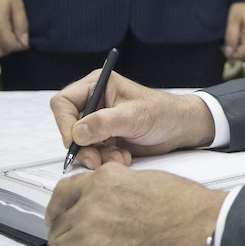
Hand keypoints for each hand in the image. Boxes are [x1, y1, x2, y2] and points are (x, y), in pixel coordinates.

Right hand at [0, 0, 28, 57]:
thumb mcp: (17, 5)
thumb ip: (22, 24)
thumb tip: (24, 41)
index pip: (11, 46)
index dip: (21, 45)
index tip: (25, 40)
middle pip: (0, 52)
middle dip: (11, 48)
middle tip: (17, 39)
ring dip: (0, 48)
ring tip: (7, 37)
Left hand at [45, 163, 225, 245]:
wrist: (198, 228)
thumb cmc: (185, 206)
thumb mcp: (146, 178)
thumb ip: (119, 186)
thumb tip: (114, 199)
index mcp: (103, 180)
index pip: (62, 192)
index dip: (58, 208)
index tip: (59, 216)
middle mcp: (90, 202)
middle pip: (59, 222)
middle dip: (64, 234)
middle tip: (73, 243)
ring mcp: (86, 231)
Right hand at [50, 71, 214, 168]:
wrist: (180, 128)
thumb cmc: (163, 112)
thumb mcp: (133, 116)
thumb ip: (104, 123)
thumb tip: (77, 132)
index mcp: (98, 85)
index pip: (64, 102)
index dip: (64, 123)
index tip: (73, 141)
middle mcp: (95, 103)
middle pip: (69, 127)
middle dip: (83, 146)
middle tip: (95, 159)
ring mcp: (99, 122)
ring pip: (81, 144)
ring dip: (97, 156)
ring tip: (118, 158)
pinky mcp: (106, 139)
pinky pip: (94, 153)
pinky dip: (105, 160)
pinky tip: (123, 158)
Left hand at [222, 1, 244, 60]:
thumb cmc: (243, 4)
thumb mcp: (232, 20)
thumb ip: (230, 38)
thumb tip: (228, 53)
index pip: (240, 56)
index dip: (229, 53)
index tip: (223, 45)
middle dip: (236, 53)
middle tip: (228, 43)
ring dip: (243, 50)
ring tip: (235, 38)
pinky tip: (243, 37)